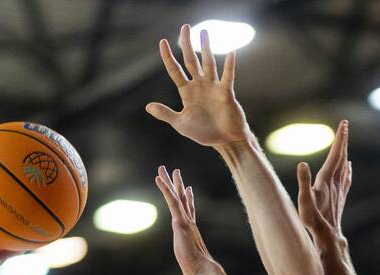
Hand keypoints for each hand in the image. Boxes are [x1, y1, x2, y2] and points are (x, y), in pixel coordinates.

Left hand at [146, 25, 247, 147]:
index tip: (162, 42)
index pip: (175, 70)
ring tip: (204, 32)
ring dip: (205, 48)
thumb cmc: (204, 133)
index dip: (168, 57)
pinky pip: (227, 77)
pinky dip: (229, 66)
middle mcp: (199, 85)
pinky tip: (231, 53)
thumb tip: (148, 106)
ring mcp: (213, 87)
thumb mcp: (181, 124)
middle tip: (185, 27)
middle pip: (191, 60)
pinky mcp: (226, 93)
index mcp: (187, 92)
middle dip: (186, 44)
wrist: (225, 141)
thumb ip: (166, 114)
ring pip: (208, 63)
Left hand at [155, 165, 215, 274]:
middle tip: (175, 171)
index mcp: (191, 230)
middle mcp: (189, 222)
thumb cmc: (197, 271)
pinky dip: (165, 189)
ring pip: (176, 196)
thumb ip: (190, 265)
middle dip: (178, 185)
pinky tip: (158, 179)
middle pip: (183, 199)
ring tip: (164, 168)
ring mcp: (185, 220)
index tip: (188, 188)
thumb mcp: (190, 266)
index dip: (188, 199)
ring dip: (170, 181)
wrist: (203, 269)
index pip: (189, 211)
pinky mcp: (180, 221)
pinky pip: (172, 201)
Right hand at [297, 119, 350, 249]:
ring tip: (345, 141)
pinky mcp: (339, 197)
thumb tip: (302, 164)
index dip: (339, 139)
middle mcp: (335, 182)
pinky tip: (349, 167)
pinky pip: (346, 179)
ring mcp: (339, 190)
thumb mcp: (304, 200)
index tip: (344, 125)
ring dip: (344, 152)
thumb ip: (303, 181)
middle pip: (341, 157)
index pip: (335, 155)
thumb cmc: (313, 219)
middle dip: (343, 140)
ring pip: (344, 166)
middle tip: (345, 126)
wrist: (327, 235)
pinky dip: (348, 169)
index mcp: (326, 179)